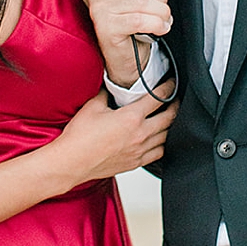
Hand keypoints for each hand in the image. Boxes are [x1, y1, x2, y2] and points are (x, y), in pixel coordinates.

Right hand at [53, 85, 177, 183]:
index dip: (168, 88)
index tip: (171, 83)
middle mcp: (140, 134)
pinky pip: (159, 153)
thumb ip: (106, 94)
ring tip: (169, 118)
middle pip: (169, 117)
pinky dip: (162, 144)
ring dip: (170, 125)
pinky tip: (159, 140)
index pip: (158, 98)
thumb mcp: (93, 106)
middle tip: (175, 99)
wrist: (72, 162)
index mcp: (131, 117)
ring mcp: (140, 150)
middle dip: (174, 105)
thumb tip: (111, 86)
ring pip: (167, 136)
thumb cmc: (80, 137)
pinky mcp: (136, 162)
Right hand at [87, 0, 181, 88]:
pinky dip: (156, 24)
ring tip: (163, 20)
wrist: (124, 57)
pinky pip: (140, 19)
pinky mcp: (105, 27)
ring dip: (161, 12)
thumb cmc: (131, 25)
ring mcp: (99, 8)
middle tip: (162, 9)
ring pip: (143, 1)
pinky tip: (159, 28)